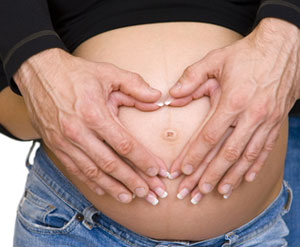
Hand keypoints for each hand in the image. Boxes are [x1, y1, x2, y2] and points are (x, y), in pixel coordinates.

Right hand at [14, 48, 168, 203]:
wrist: (39, 73)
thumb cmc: (76, 73)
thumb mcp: (109, 73)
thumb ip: (135, 86)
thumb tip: (157, 99)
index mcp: (94, 114)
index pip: (125, 145)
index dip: (143, 160)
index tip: (158, 172)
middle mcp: (78, 132)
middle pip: (111, 164)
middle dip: (134, 181)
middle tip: (151, 194)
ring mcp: (65, 142)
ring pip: (93, 173)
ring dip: (114, 187)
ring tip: (132, 198)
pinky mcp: (55, 146)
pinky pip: (76, 170)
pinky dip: (92, 182)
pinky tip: (106, 189)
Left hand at [169, 18, 299, 196]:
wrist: (284, 48)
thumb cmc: (245, 55)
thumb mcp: (214, 60)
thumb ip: (191, 78)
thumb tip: (172, 97)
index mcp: (232, 101)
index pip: (209, 137)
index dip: (194, 156)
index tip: (182, 171)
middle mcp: (250, 115)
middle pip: (226, 153)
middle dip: (209, 175)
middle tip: (194, 192)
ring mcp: (266, 121)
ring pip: (246, 157)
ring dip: (231, 177)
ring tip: (218, 193)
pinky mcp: (276, 122)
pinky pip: (265, 150)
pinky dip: (254, 166)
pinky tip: (244, 179)